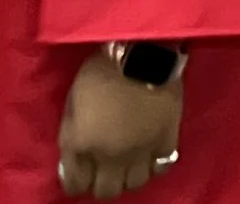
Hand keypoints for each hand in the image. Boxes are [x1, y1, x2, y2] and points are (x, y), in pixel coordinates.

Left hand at [57, 51, 180, 197]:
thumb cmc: (100, 70)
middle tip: (103, 166)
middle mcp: (110, 156)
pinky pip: (161, 166)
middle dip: (101, 181)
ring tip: (127, 160)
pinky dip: (153, 164)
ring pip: (134, 184)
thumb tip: (75, 156)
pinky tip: (148, 152)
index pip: (74, 185)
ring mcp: (141, 151)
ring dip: (127, 175)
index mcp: (81, 145)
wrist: (142, 49)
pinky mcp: (167, 139)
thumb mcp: (71, 101)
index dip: (75, 180)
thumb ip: (71, 134)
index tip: (79, 170)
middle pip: (106, 191)